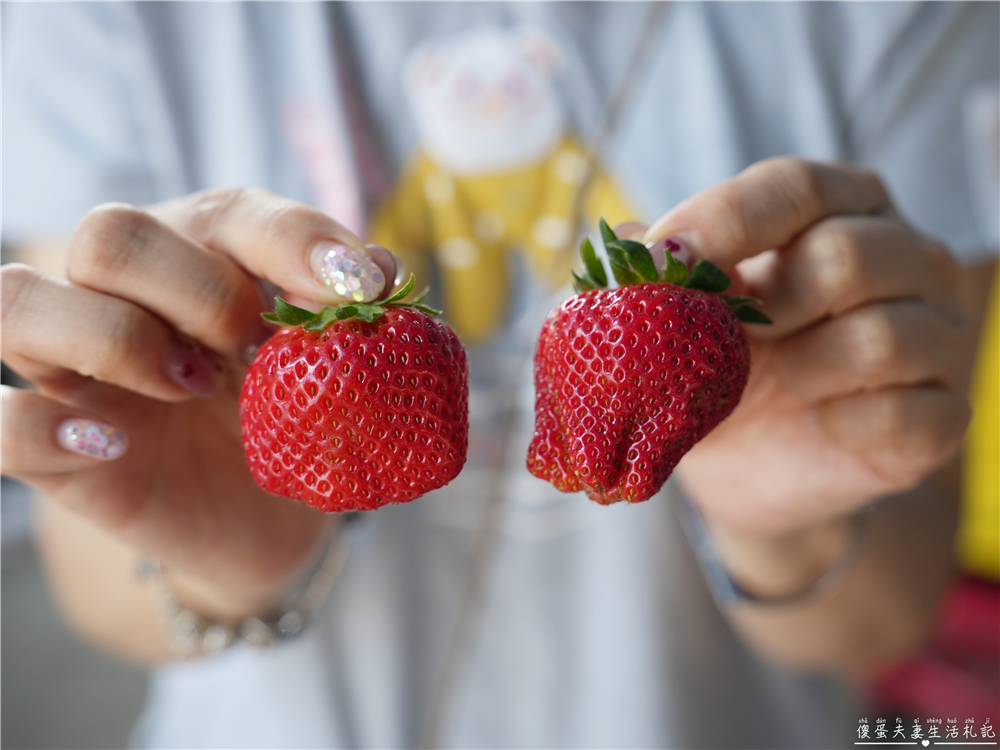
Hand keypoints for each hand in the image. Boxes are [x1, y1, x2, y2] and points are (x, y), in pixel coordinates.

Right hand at [1, 188, 398, 617]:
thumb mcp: (332, 374)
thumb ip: (350, 321)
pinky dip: (45, 425)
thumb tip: (381, 272)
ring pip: (16, 299)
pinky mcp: (50, 449)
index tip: (361, 287)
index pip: (230, 214)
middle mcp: (121, 294)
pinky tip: (114, 441)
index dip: (295, 239)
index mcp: (200, 258)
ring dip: (114, 337)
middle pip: (109, 234)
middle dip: (198, 290)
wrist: (267, 523)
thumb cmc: (296, 428)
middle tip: (251, 348)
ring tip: (191, 386)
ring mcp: (70, 369)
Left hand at [642, 158, 973, 534]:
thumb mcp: (672, 313)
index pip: (796, 186)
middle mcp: (904, 256)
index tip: (663, 261)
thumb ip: (653, 273)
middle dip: (768, 308)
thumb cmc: (711, 365)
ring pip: (882, 336)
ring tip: (782, 381)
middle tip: (735, 338)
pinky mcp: (945, 413)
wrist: (744, 464)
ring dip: (804, 370)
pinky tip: (821, 423)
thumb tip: (628, 248)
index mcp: (836, 208)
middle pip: (846, 254)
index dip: (725, 221)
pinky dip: (844, 425)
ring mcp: (937, 333)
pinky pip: (907, 414)